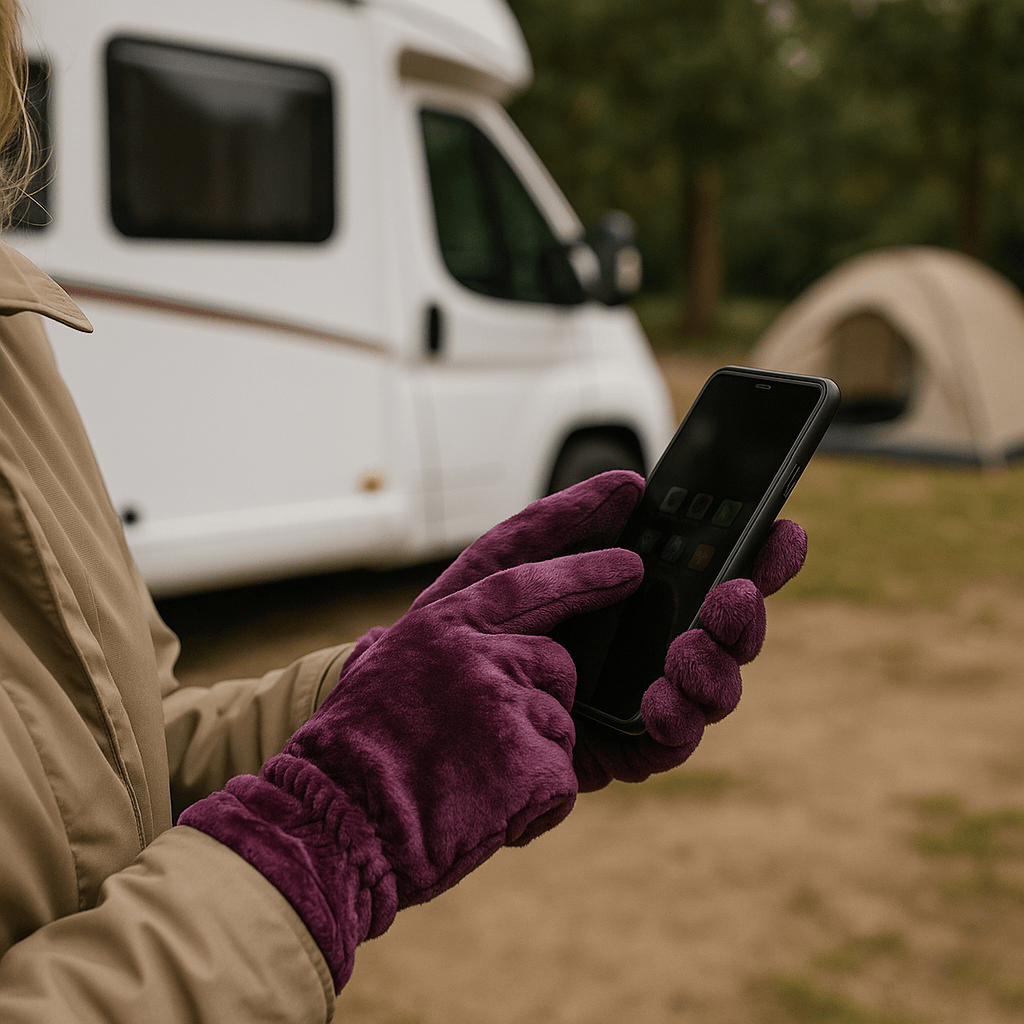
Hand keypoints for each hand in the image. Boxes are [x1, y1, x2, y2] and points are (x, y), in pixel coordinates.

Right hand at [180, 545, 641, 988]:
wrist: (330, 825)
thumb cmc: (354, 757)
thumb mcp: (384, 672)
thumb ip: (428, 646)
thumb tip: (418, 634)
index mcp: (435, 621)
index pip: (511, 550)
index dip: (567, 516)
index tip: (618, 490)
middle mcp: (468, 642)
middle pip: (552, 603)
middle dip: (596, 578)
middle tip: (633, 567)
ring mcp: (499, 691)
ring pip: (558, 705)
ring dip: (533, 742)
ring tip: (473, 775)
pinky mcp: (524, 748)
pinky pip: (560, 770)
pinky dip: (535, 798)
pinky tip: (486, 807)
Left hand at [344, 473, 805, 791]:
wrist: (419, 713)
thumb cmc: (462, 631)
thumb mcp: (503, 563)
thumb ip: (562, 524)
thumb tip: (629, 484)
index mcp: (634, 597)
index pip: (710, 572)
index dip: (755, 555)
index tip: (783, 530)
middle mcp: (652, 645)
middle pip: (727, 630)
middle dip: (744, 612)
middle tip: (735, 592)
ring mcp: (646, 698)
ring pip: (715, 686)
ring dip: (716, 665)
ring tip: (688, 646)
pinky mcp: (627, 748)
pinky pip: (674, 738)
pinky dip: (677, 717)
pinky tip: (660, 699)